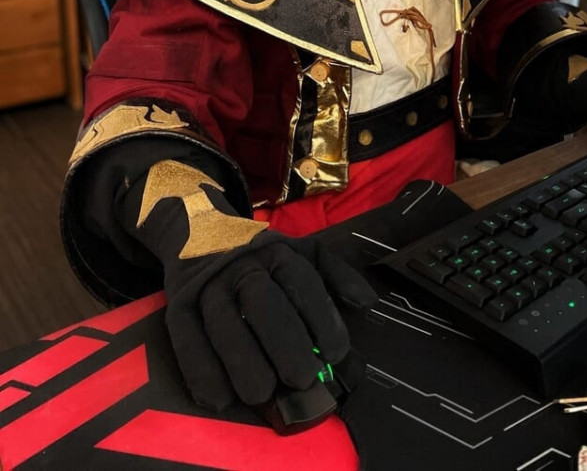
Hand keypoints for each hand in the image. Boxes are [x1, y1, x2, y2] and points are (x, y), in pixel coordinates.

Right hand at [163, 230, 376, 411]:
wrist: (198, 228)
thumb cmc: (262, 254)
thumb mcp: (303, 252)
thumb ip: (336, 276)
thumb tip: (367, 303)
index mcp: (278, 252)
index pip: (302, 282)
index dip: (321, 317)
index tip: (336, 354)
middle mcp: (243, 265)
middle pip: (263, 302)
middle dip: (284, 342)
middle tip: (302, 378)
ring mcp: (208, 283)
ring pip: (223, 322)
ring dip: (242, 362)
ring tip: (262, 394)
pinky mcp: (178, 303)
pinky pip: (186, 337)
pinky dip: (201, 370)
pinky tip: (218, 398)